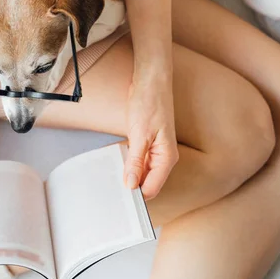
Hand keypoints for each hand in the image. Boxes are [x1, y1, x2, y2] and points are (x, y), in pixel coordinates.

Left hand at [125, 73, 177, 198]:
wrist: (150, 82)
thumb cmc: (149, 104)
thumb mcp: (139, 135)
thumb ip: (136, 162)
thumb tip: (131, 184)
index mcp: (167, 158)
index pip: (152, 188)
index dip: (136, 194)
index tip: (120, 196)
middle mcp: (163, 157)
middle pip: (147, 183)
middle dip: (131, 186)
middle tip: (112, 188)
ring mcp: (155, 151)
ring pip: (142, 173)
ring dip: (129, 175)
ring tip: (114, 176)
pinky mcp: (147, 144)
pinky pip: (138, 161)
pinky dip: (129, 164)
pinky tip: (119, 162)